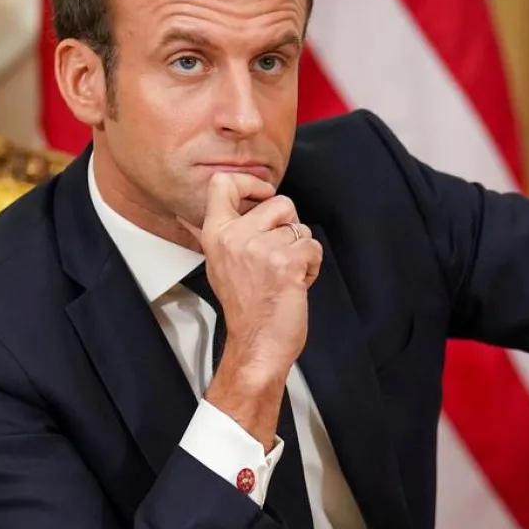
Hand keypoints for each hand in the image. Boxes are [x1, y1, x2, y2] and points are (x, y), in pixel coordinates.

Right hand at [179, 173, 321, 445]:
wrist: (257, 345)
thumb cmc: (247, 308)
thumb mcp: (222, 263)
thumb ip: (230, 231)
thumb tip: (238, 198)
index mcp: (216, 234)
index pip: (223, 184)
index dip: (252, 183)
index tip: (263, 195)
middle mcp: (235, 237)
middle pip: (280, 202)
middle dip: (290, 226)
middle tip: (279, 256)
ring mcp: (260, 248)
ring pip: (301, 227)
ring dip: (302, 250)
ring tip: (285, 275)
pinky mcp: (285, 262)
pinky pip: (313, 247)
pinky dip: (312, 266)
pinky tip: (295, 284)